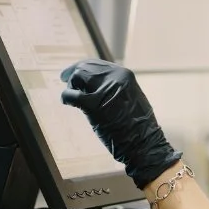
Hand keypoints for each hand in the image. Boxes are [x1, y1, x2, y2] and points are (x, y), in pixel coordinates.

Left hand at [60, 59, 180, 189]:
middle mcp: (115, 78)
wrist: (143, 144)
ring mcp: (105, 91)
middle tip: (66, 81)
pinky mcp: (94, 106)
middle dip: (74, 75)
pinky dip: (66, 97)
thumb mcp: (131, 97)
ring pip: (78, 77)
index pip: (97, 64)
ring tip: (72, 96)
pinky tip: (67, 102)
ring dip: (71, 86)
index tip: (73, 73)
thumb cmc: (138, 126)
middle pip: (85, 68)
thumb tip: (95, 82)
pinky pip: (71, 95)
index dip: (82, 67)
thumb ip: (116, 87)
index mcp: (125, 75)